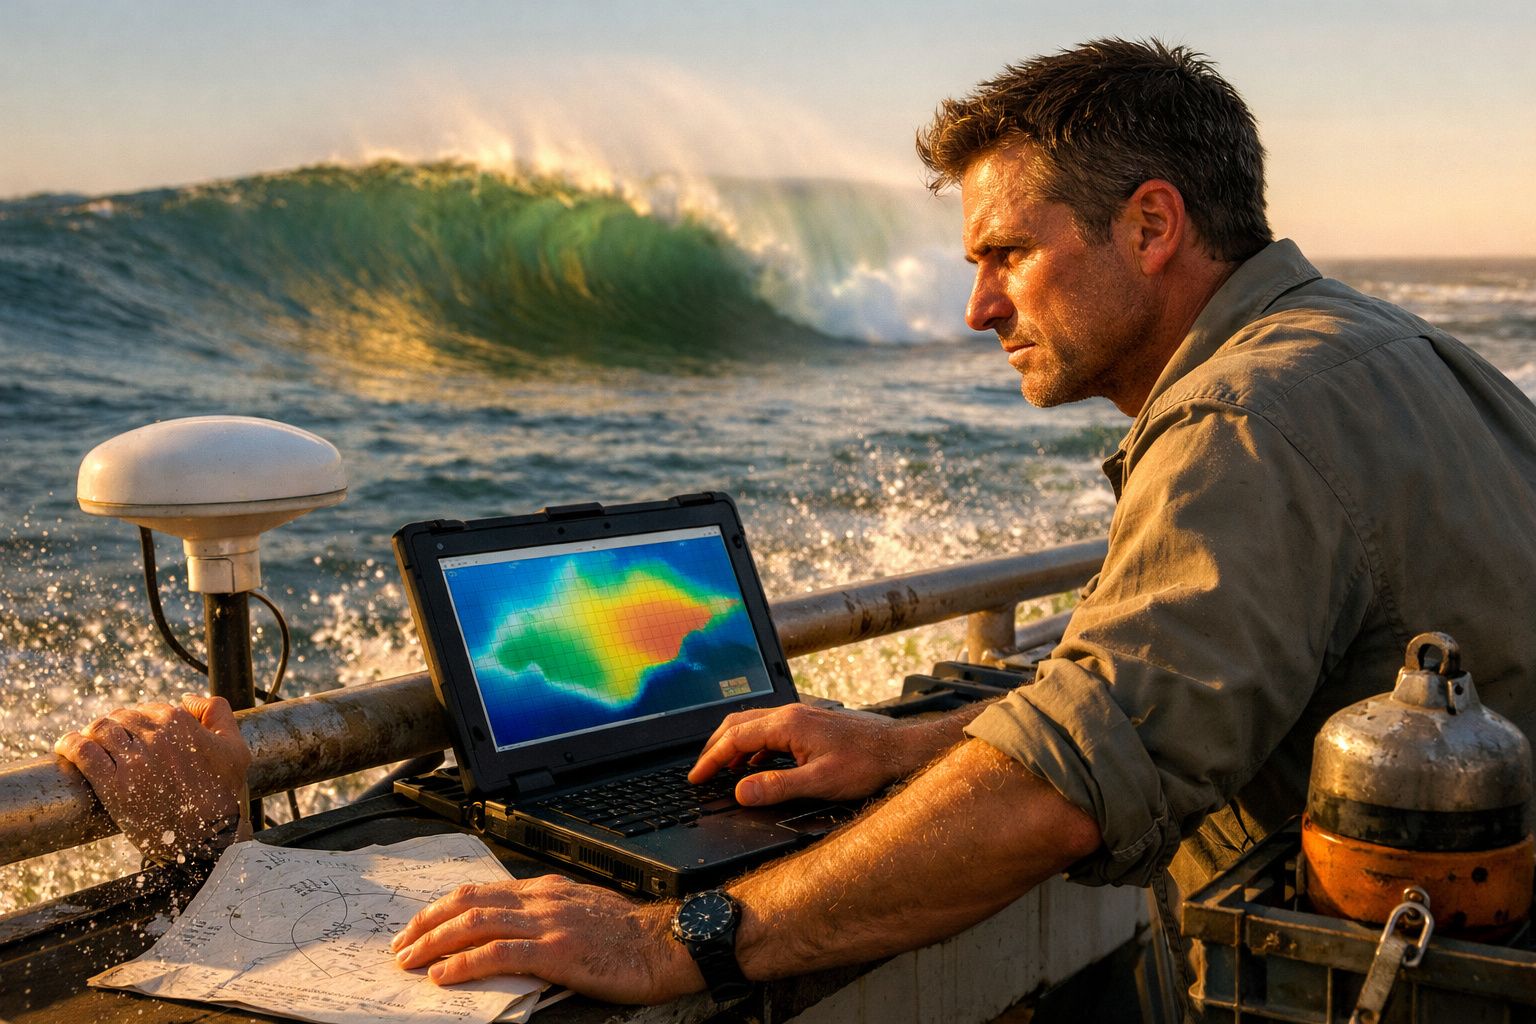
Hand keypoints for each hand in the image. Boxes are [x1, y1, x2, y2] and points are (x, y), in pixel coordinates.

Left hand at [54, 694, 252, 863]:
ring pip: (99, 729)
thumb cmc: (223, 793)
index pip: (148, 709)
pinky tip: (65, 747)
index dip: (140, 721)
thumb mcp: (236, 748)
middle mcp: (156, 736)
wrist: (208, 835)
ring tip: (86, 743)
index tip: (135, 735)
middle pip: (120, 718)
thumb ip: (217, 712)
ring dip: (91, 733)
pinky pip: (83, 752)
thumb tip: (187, 698)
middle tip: (110, 742)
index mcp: (181, 723)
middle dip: (114, 727)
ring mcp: (134, 760)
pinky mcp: (114, 784)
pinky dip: (69, 745)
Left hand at [390, 875, 700, 1003]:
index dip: (443, 908)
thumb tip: (512, 933)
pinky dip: (465, 963)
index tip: (420, 926)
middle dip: (427, 924)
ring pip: (475, 924)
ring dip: (434, 943)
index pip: (481, 892)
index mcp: (546, 890)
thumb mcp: (583, 913)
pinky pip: (500, 953)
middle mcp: (542, 900)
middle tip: (401, 945)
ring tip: (410, 961)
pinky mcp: (557, 951)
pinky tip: (444, 976)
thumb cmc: (630, 936)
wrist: (668, 942)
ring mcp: (548, 924)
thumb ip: (547, 917)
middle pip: (469, 903)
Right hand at [688, 705, 927, 805]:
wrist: (900, 749)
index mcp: (788, 724)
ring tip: (721, 770)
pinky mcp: (811, 724)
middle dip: (715, 747)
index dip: (711, 759)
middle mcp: (791, 714)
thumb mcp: (820, 782)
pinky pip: (770, 729)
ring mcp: (801, 716)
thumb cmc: (867, 764)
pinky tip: (756, 765)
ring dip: (733, 745)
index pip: (736, 738)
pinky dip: (753, 746)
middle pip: (739, 724)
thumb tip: (740, 792)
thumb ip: (777, 787)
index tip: (696, 778)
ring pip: (754, 724)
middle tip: (701, 771)